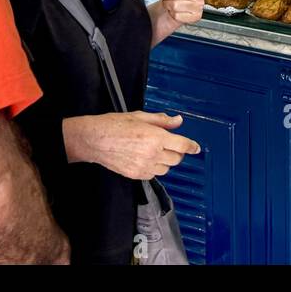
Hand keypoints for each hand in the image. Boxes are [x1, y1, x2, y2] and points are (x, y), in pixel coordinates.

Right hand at [62, 111, 200, 180]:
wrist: (94, 140)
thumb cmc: (114, 125)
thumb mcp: (139, 116)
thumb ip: (161, 120)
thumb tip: (178, 121)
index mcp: (155, 137)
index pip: (182, 145)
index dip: (192, 146)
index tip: (196, 147)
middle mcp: (152, 154)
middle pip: (176, 159)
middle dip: (177, 152)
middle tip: (171, 144)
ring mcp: (144, 167)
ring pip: (166, 169)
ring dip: (166, 161)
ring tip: (156, 151)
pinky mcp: (136, 175)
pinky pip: (153, 175)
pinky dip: (155, 168)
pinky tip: (146, 158)